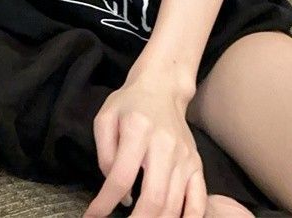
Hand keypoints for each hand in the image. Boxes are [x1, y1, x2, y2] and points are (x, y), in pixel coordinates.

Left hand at [82, 74, 206, 216]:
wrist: (162, 87)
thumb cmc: (129, 104)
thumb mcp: (105, 118)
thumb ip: (104, 154)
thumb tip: (118, 193)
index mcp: (138, 130)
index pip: (121, 177)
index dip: (104, 204)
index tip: (92, 217)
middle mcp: (165, 145)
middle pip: (153, 198)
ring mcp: (185, 157)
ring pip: (173, 204)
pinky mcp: (197, 165)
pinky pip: (198, 201)